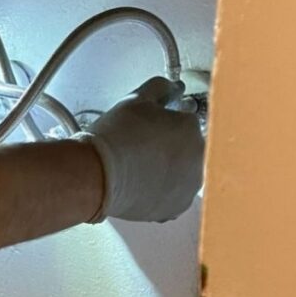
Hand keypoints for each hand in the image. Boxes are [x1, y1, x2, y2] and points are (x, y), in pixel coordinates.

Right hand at [78, 76, 203, 221]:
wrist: (96, 175)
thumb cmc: (113, 139)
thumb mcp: (135, 99)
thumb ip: (160, 88)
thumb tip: (171, 88)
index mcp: (192, 128)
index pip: (186, 121)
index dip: (167, 123)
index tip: (152, 127)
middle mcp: (199, 158)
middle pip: (188, 148)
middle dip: (171, 147)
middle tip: (143, 147)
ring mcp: (189, 186)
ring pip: (184, 173)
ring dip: (170, 169)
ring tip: (141, 166)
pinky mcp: (175, 208)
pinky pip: (174, 196)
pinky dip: (163, 191)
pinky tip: (143, 183)